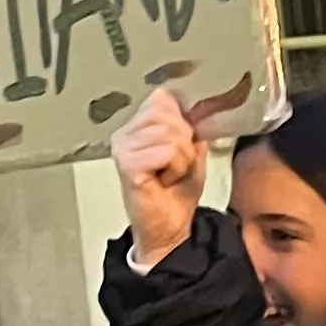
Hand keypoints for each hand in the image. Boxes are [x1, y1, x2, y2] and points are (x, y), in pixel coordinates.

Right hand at [111, 87, 206, 268]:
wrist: (169, 228)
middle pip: (167, 113)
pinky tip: (165, 180)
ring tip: (171, 174)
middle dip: (185, 141)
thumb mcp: (192, 149)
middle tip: (176, 165)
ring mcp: (123, 147)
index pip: (163, 98)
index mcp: (137, 124)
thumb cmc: (177, 191)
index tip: (181, 146)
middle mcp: (125, 132)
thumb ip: (191, 124)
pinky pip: (168, 151)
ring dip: (182, 158)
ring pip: (171, 133)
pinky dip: (177, 167)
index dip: (182, 119)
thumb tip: (202, 103)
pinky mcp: (127, 164)